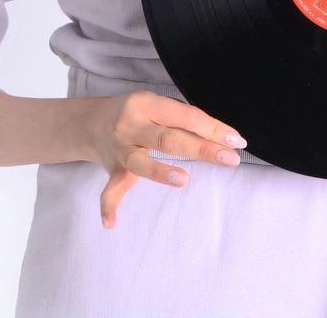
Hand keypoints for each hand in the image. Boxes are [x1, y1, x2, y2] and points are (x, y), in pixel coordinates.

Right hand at [83, 91, 248, 229]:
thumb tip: (217, 136)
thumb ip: (180, 119)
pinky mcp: (111, 171)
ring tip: (182, 180)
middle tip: (230, 159)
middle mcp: (131, 126)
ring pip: (140, 162)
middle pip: (168, 139)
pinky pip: (109, 189)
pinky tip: (111, 222)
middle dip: (201, 149)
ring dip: (160, 172)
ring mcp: (120, 150)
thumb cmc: (135, 112)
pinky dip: (108, 206)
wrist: (90, 122)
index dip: (212, 128)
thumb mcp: (155, 104)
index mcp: (146, 104)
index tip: (236, 141)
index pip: (185, 116)